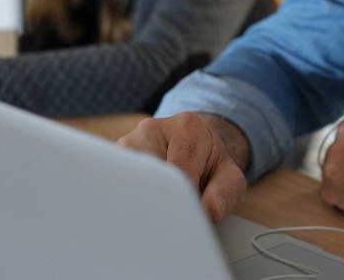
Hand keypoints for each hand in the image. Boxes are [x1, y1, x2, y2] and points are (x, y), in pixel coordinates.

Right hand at [117, 112, 248, 222]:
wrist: (194, 148)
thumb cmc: (210, 165)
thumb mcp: (229, 178)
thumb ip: (224, 193)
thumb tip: (208, 210)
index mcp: (187, 127)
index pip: (178, 170)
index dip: (183, 199)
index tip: (188, 214)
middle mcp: (153, 128)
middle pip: (150, 173)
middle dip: (161, 199)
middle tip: (171, 216)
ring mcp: (129, 141)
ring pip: (129, 179)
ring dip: (143, 198)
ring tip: (159, 204)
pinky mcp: (114, 157)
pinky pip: (116, 181)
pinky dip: (129, 196)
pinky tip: (142, 202)